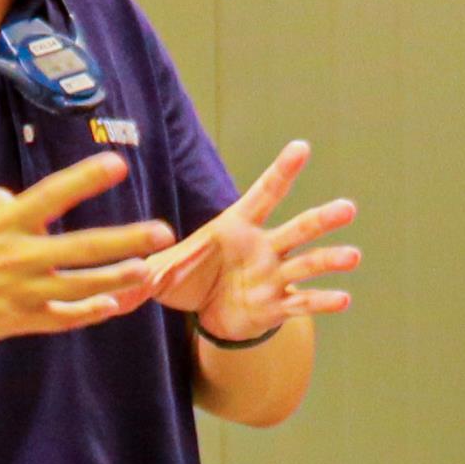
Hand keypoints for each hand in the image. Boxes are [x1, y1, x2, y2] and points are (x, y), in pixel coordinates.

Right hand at [0, 149, 173, 346]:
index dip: (86, 179)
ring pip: (82, 285)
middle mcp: (16, 257)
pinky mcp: (16, 321)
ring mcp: (19, 292)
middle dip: (126, 239)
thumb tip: (7, 199)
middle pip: (83, 246)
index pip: (52, 195)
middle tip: (161, 231)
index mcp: (0, 225)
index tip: (117, 165)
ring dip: (118, 277)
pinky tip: (112, 304)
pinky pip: (63, 318)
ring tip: (147, 269)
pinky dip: (89, 311)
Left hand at [148, 139, 361, 346]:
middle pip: (297, 229)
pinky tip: (344, 299)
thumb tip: (112, 283)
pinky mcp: (277, 305)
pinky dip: (322, 301)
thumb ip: (141, 274)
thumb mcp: (159, 275)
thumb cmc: (186, 281)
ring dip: (330, 260)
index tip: (301, 148)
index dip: (281, 173)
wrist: (208, 315)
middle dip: (322, 219)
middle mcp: (263, 248)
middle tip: (348, 208)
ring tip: (353, 255)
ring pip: (307, 264)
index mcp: (236, 229)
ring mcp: (274, 276)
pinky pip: (302, 302)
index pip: (262, 195)